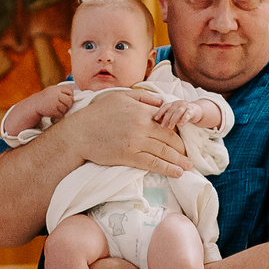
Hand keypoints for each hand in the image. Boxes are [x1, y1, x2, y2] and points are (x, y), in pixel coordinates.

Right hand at [24, 81, 76, 123]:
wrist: (34, 105)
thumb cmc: (46, 99)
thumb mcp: (52, 91)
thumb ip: (62, 92)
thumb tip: (75, 97)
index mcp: (56, 88)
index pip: (69, 90)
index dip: (70, 95)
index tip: (68, 98)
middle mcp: (55, 94)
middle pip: (69, 100)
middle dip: (68, 104)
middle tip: (64, 106)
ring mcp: (54, 102)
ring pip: (65, 108)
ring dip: (63, 111)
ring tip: (57, 109)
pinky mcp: (52, 110)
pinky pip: (61, 114)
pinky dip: (59, 116)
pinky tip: (54, 114)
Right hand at [65, 87, 184, 176]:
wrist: (79, 133)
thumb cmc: (97, 113)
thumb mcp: (121, 96)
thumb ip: (143, 98)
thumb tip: (162, 103)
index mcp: (142, 110)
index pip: (167, 122)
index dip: (178, 132)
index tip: (183, 139)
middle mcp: (142, 126)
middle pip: (170, 138)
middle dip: (182, 148)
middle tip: (189, 156)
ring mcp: (136, 142)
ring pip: (165, 152)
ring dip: (180, 160)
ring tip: (188, 166)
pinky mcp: (129, 156)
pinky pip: (153, 163)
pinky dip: (168, 169)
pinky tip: (178, 172)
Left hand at [159, 99, 218, 130]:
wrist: (197, 110)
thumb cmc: (184, 113)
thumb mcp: (175, 114)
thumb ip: (169, 116)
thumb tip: (160, 122)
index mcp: (174, 104)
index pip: (165, 106)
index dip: (160, 112)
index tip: (155, 118)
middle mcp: (179, 103)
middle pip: (171, 110)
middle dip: (166, 119)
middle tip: (162, 126)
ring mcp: (186, 106)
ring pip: (178, 112)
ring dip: (173, 120)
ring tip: (170, 127)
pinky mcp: (192, 110)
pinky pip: (187, 115)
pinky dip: (184, 120)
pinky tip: (181, 125)